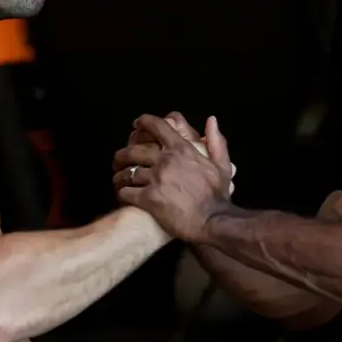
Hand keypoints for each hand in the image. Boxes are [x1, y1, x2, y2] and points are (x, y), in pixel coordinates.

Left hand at [114, 111, 234, 195]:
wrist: (213, 221)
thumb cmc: (218, 195)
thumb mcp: (221, 165)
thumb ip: (215, 141)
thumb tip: (211, 120)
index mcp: (181, 149)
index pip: (157, 126)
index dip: (143, 122)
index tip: (137, 125)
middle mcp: (165, 161)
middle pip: (133, 151)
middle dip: (122, 155)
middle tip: (119, 160)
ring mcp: (155, 179)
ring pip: (127, 172)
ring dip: (120, 176)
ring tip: (119, 180)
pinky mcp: (148, 199)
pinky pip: (126, 192)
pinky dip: (122, 193)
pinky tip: (123, 196)